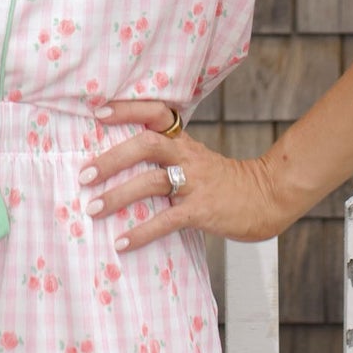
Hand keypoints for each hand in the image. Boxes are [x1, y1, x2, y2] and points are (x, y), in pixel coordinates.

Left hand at [82, 97, 287, 253]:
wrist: (269, 198)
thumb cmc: (227, 184)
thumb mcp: (198, 162)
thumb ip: (169, 161)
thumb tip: (123, 169)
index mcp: (185, 143)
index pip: (157, 114)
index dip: (128, 110)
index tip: (99, 113)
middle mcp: (188, 157)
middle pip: (146, 145)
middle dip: (111, 159)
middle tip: (84, 175)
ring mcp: (196, 183)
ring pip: (152, 182)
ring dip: (118, 196)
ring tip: (93, 209)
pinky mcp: (203, 210)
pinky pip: (167, 220)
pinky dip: (141, 232)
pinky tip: (122, 242)